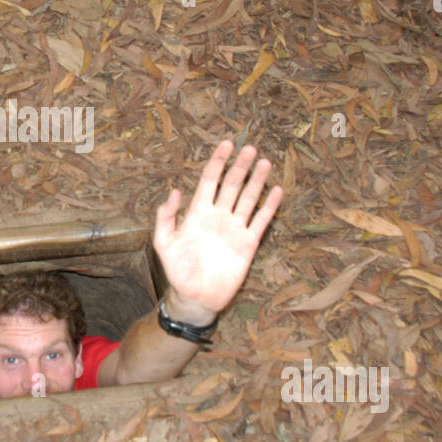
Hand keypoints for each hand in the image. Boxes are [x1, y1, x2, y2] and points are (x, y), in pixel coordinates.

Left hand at [154, 140, 282, 323]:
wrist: (196, 297)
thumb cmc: (177, 271)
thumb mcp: (164, 243)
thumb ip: (166, 218)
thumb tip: (174, 191)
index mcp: (198, 212)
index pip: (209, 180)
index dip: (218, 162)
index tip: (227, 144)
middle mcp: (218, 215)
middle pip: (231, 184)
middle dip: (240, 166)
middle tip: (251, 148)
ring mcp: (234, 228)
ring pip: (248, 198)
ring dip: (257, 181)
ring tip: (265, 162)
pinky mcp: (248, 243)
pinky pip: (261, 221)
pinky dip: (269, 206)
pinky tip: (277, 191)